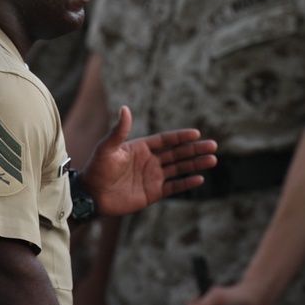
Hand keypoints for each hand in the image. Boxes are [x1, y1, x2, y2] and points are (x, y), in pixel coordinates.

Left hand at [82, 107, 217, 214]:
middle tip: (213, 146)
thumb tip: (124, 108)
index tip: (196, 134)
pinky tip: (199, 178)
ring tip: (212, 160)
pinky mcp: (153, 193)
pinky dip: (187, 183)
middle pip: (178, 153)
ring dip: (196, 164)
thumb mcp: (107, 148)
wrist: (92, 195)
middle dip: (195, 149)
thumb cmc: (97, 169)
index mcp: (142, 147)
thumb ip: (119, 131)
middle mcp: (151, 161)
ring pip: (180, 169)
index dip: (181, 137)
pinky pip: (174, 187)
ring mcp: (153, 177)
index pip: (166, 140)